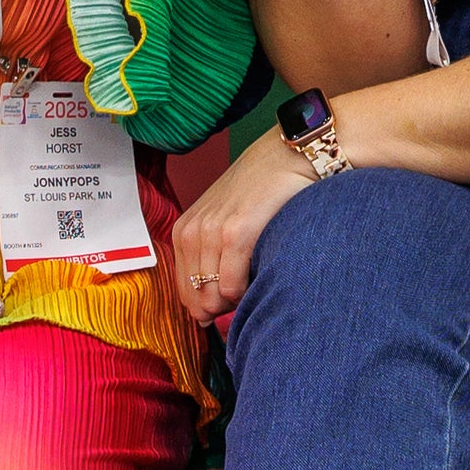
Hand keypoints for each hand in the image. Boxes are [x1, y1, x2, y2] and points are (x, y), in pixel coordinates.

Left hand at [169, 123, 318, 323]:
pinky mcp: (236, 233)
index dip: (206, 308)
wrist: (287, 156)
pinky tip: (260, 277)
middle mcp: (191, 232)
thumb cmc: (260, 191)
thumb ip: (210, 258)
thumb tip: (205, 312)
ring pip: (213, 297)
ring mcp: (211, 232)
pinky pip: (232, 286)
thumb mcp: (224, 220)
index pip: (184, 292)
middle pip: (197, 299)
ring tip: (255, 282)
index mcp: (183, 231)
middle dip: (220, 309)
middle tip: (246, 295)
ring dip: (235, 302)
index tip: (229, 304)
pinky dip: (246, 293)